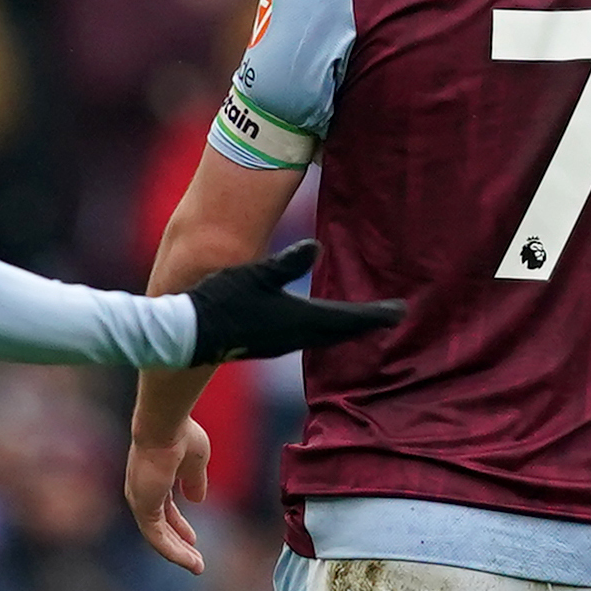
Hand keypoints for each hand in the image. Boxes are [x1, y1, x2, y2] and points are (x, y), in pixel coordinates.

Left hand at [125, 417, 213, 573]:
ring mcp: (141, 500)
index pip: (165, 509)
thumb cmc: (181, 436)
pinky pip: (157, 538)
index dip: (179, 525)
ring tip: (197, 567)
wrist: (165, 426)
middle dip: (178, 543)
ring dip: (178, 553)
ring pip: (158, 537)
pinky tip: (190, 561)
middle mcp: (143, 491)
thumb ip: (195, 482)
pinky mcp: (143, 509)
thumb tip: (198, 500)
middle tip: (194, 559)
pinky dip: (174, 552)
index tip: (192, 539)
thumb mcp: (196, 463)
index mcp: (154, 478)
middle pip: (160, 526)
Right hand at [184, 239, 401, 361]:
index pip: (348, 318)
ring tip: (367, 319)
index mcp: (300, 321)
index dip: (376, 314)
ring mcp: (283, 343)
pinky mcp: (270, 343)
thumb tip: (316, 247)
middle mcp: (297, 337)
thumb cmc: (221, 301)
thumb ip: (287, 263)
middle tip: (394, 315)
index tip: (401, 312)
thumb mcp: (255, 274)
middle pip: (343, 330)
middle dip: (368, 322)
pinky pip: (311, 336)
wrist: (189, 333)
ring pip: (327, 335)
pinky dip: (327, 329)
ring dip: (348, 327)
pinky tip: (324, 324)